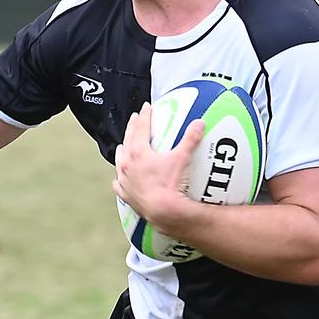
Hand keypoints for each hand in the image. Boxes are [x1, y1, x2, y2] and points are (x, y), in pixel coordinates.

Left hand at [112, 103, 203, 227]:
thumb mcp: (182, 159)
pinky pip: (119, 185)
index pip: (141, 128)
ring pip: (119, 160)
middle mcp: (127, 164)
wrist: (163, 211)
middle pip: (128, 140)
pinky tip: (120, 179)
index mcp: (138, 152)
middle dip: (132, 127)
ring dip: (123, 150)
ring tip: (124, 145)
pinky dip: (120, 179)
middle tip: (135, 118)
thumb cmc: (171, 185)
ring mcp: (125, 180)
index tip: (146, 107)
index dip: (145, 115)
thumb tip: (200, 123)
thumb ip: (190, 139)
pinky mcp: (126, 195)